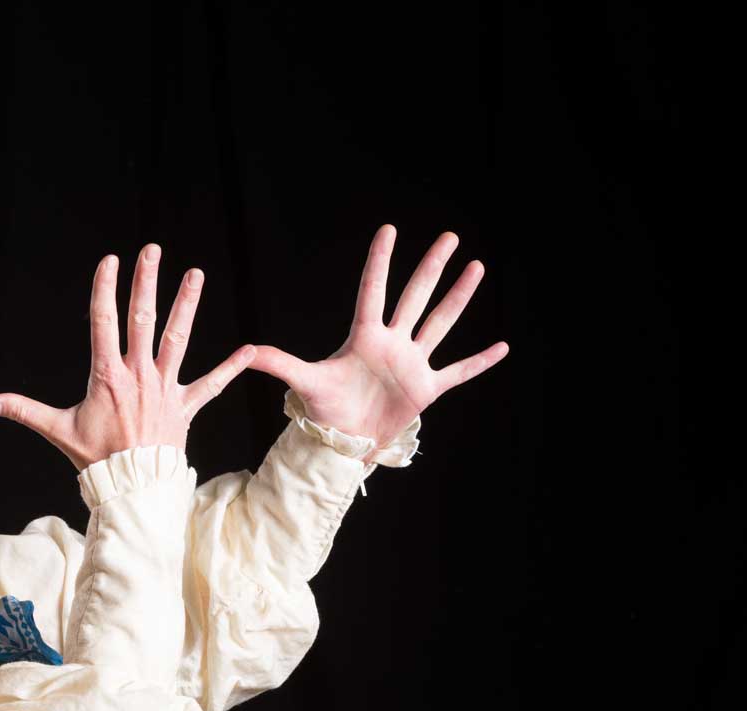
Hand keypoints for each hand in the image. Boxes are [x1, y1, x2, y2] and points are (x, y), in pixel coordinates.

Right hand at [0, 244, 256, 470]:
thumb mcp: (57, 430)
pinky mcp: (185, 406)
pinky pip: (212, 385)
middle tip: (152, 251)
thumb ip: (23, 410)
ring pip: (178, 339)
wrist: (133, 487)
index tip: (110, 261)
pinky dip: (231, 368)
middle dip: (147, 282)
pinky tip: (251, 349)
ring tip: (196, 274)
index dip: (105, 289)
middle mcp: (140, 375)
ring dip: (187, 305)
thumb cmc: (94, 459)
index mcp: (109, 376)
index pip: (104, 322)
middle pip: (143, 319)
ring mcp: (165, 388)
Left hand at [246, 225, 507, 463]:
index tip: (389, 230)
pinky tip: (502, 347)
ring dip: (459, 297)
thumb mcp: (303, 383)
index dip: (380, 261)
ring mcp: (412, 364)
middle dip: (432, 267)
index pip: (373, 291)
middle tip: (450, 237)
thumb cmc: (323, 411)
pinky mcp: (426, 389)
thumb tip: (244, 351)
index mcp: (364, 337)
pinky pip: (459, 371)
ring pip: (440, 323)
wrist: (343, 443)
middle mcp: (392, 344)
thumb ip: (278, 363)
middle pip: (415, 297)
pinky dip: (480, 361)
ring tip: (476, 268)